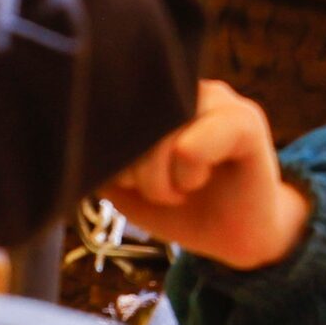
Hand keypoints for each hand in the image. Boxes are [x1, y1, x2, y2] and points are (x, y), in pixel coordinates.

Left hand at [102, 79, 311, 271]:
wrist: (235, 238)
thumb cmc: (181, 207)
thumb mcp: (129, 184)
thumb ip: (105, 158)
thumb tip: (80, 143)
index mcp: (156, 96)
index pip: (110, 105)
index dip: (108, 150)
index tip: (127, 179)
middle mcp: (186, 86)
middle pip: (133, 118)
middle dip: (133, 169)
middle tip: (157, 192)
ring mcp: (217, 97)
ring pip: (160, 131)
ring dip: (158, 178)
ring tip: (179, 190)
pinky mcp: (245, 119)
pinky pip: (192, 146)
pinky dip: (185, 174)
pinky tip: (198, 181)